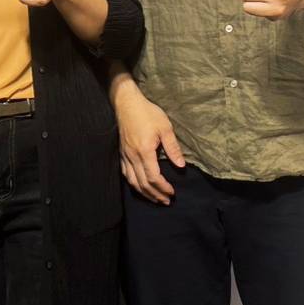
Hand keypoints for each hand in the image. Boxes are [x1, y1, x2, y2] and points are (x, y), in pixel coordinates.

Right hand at [114, 90, 184, 204]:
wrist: (127, 103)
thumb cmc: (148, 113)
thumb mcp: (165, 128)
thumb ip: (173, 148)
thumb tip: (181, 166)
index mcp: (144, 151)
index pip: (153, 177)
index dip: (163, 187)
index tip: (172, 192)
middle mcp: (133, 156)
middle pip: (143, 183)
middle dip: (155, 194)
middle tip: (166, 201)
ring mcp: (125, 155)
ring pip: (132, 181)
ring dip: (144, 193)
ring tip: (154, 198)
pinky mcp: (122, 153)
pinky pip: (125, 173)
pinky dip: (133, 184)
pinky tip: (139, 186)